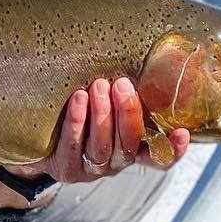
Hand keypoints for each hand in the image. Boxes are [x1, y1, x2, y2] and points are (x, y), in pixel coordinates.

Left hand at [10, 77, 190, 185]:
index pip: (159, 156)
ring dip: (102, 115)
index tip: (182, 132)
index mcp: (132, 149)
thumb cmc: (80, 114)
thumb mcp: (106, 105)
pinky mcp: (66, 169)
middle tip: (123, 85)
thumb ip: (122, 93)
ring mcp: (91, 169)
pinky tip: (78, 100)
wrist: (38, 141)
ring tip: (99, 86)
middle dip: (128, 114)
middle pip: (129, 144)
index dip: (173, 149)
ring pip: (103, 146)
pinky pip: (73, 146)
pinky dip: (76, 122)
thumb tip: (136, 52)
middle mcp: (115, 162)